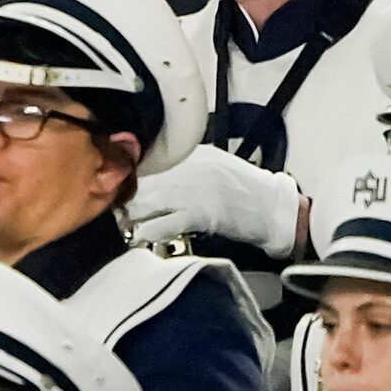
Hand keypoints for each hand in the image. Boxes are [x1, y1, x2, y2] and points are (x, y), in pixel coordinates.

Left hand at [125, 143, 305, 256]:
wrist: (273, 207)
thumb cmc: (243, 188)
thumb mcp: (211, 164)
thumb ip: (182, 165)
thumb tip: (150, 173)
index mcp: (191, 153)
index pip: (148, 160)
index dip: (129, 176)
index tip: (117, 186)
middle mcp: (190, 167)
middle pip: (144, 180)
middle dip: (126, 197)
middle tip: (117, 210)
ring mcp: (195, 190)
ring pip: (150, 201)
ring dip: (133, 215)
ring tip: (125, 225)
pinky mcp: (203, 213)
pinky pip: (167, 221)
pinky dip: (150, 230)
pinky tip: (141, 237)